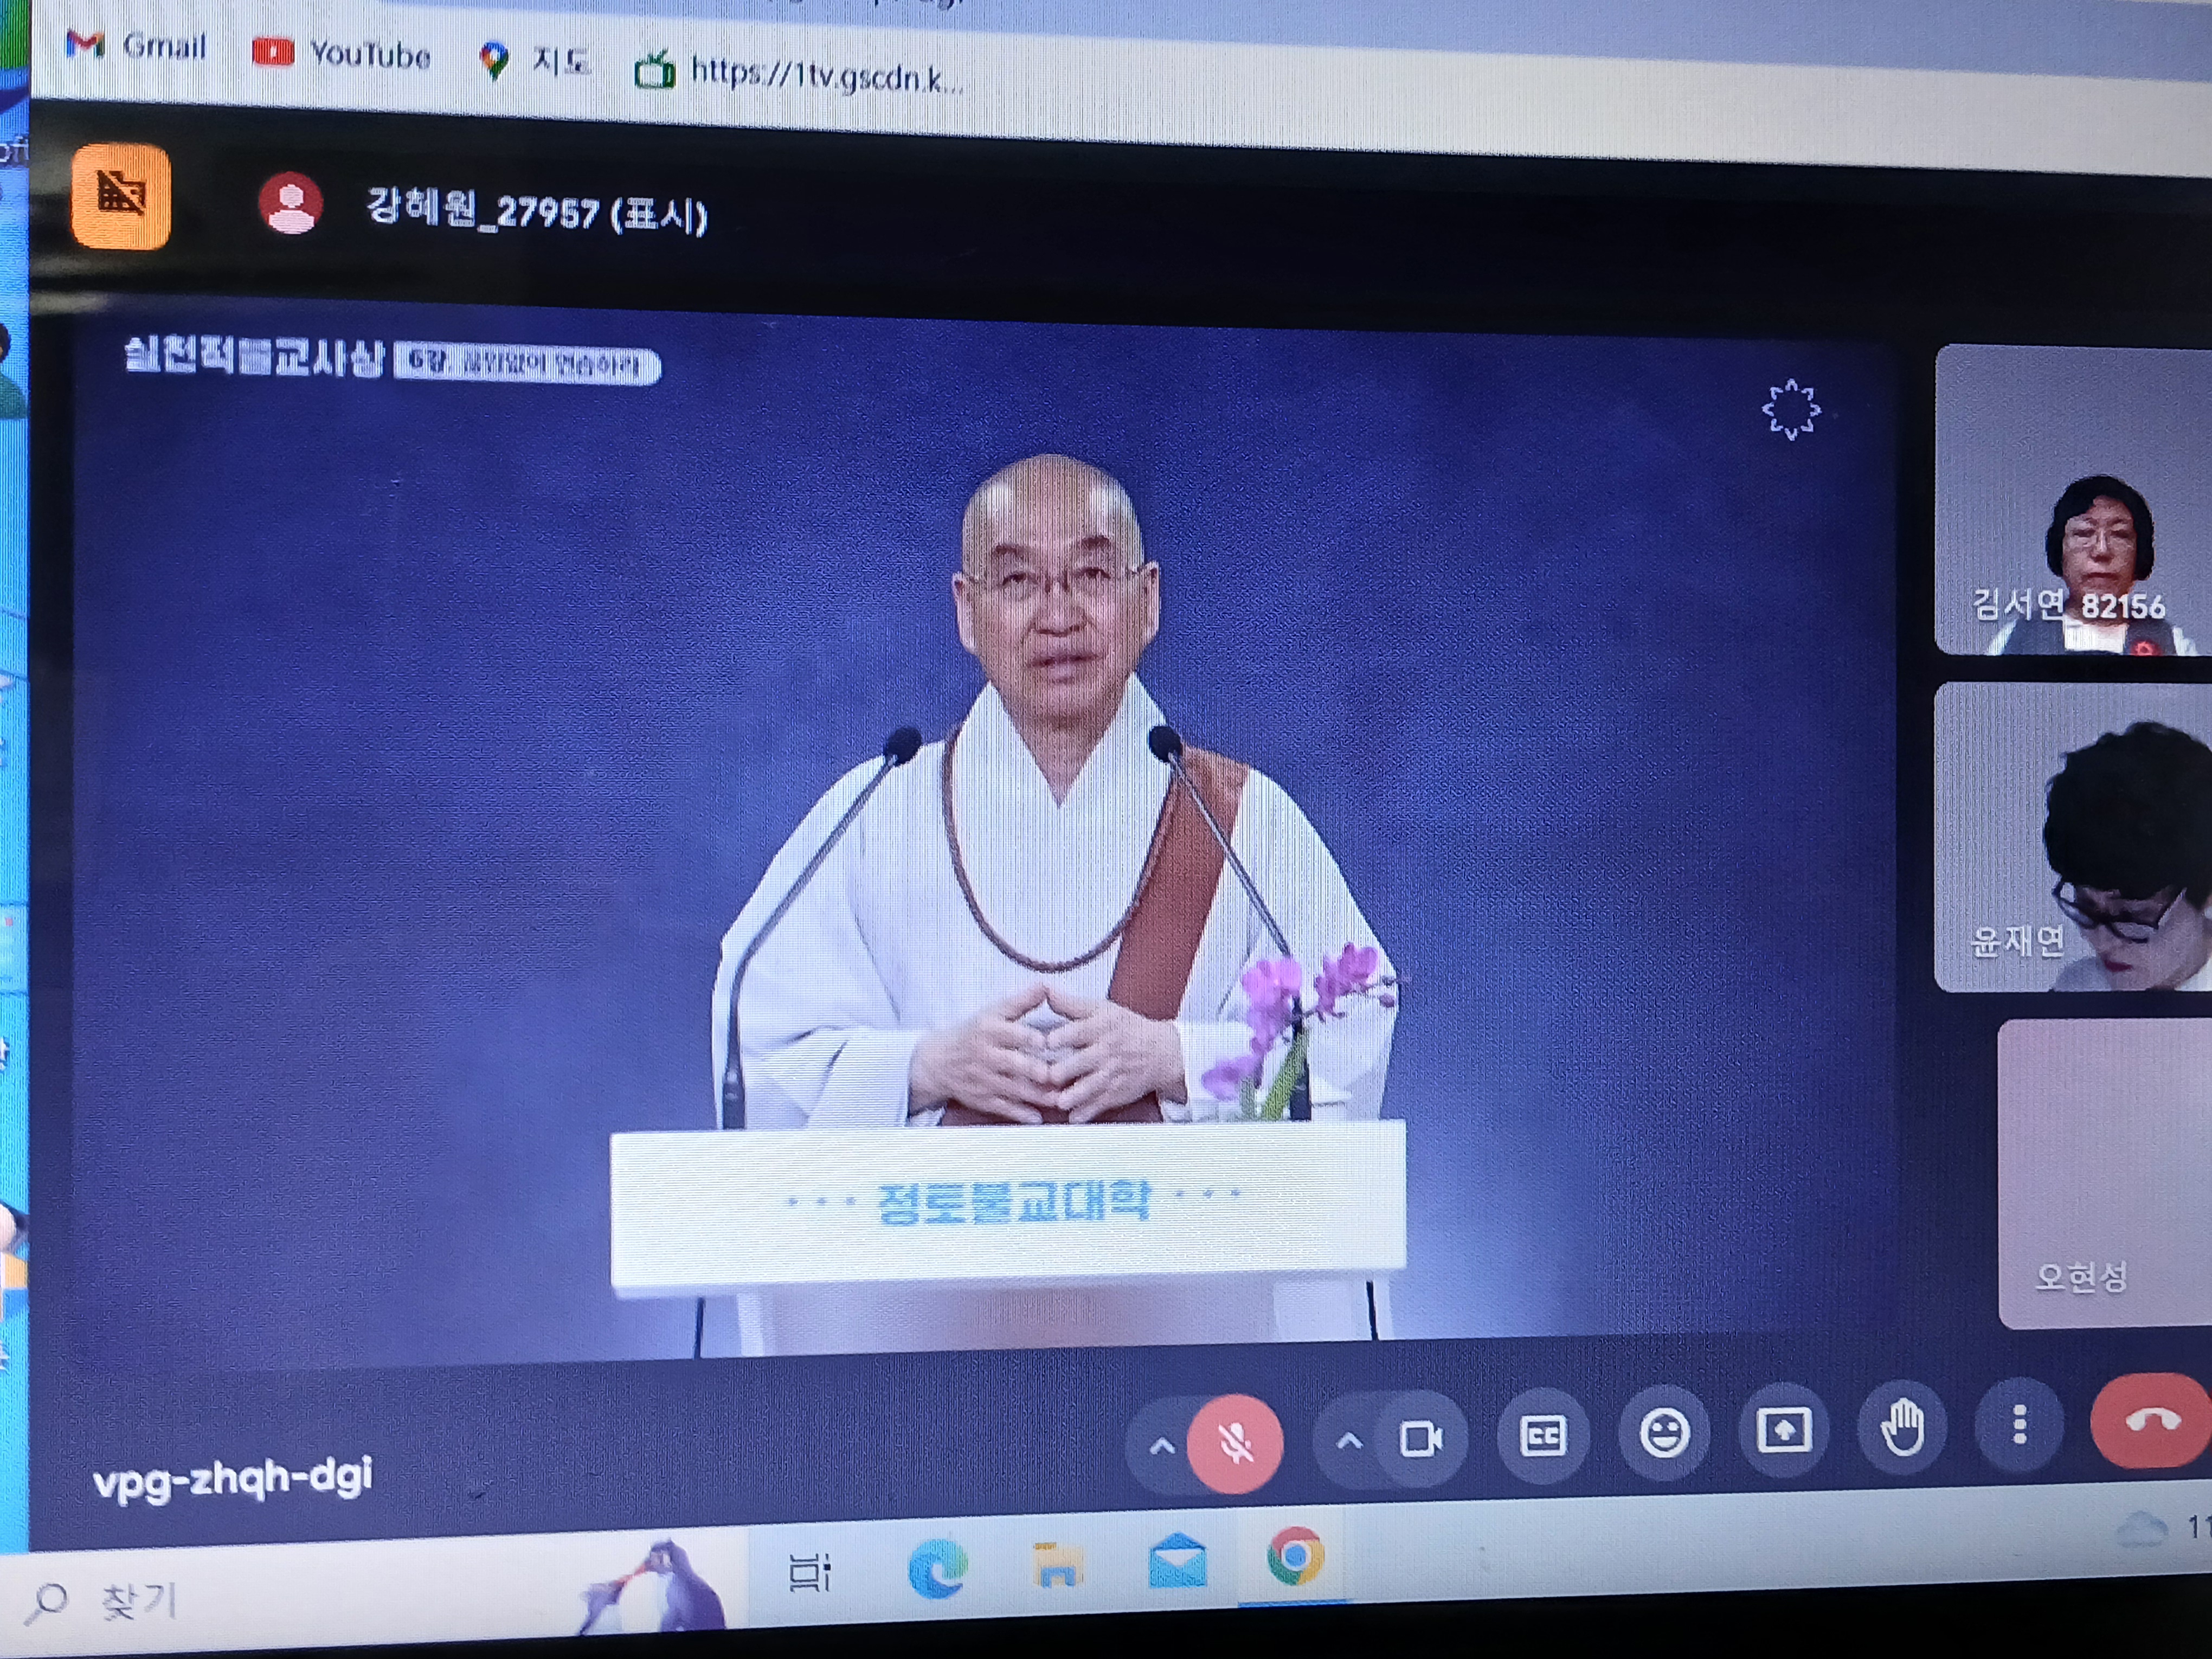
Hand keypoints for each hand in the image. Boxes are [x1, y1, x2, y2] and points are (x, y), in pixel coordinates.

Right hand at [909, 983, 1056, 1122]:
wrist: (937, 1061)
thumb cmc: (974, 1032)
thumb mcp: (993, 1012)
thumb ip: (1021, 1002)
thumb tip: (1046, 985)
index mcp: (989, 1029)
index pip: (1012, 1033)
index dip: (1030, 1038)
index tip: (1049, 1043)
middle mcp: (985, 1055)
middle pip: (1013, 1064)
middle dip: (1035, 1070)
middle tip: (1058, 1075)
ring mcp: (983, 1079)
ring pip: (1013, 1089)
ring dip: (1036, 1095)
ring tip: (1059, 1099)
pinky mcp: (982, 1099)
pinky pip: (1003, 1107)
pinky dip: (1020, 1114)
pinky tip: (1037, 1117)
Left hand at [1041, 986, 1185, 1122]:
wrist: (1161, 1052)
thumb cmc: (1126, 1028)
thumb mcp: (1102, 1009)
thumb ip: (1070, 1004)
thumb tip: (1045, 989)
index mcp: (1099, 1028)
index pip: (1076, 1032)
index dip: (1057, 1039)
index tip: (1043, 1043)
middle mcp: (1105, 1052)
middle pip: (1079, 1064)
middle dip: (1060, 1071)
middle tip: (1045, 1075)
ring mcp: (1110, 1075)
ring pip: (1087, 1089)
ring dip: (1071, 1097)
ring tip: (1058, 1101)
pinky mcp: (1115, 1094)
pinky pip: (1097, 1106)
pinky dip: (1084, 1113)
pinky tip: (1072, 1115)